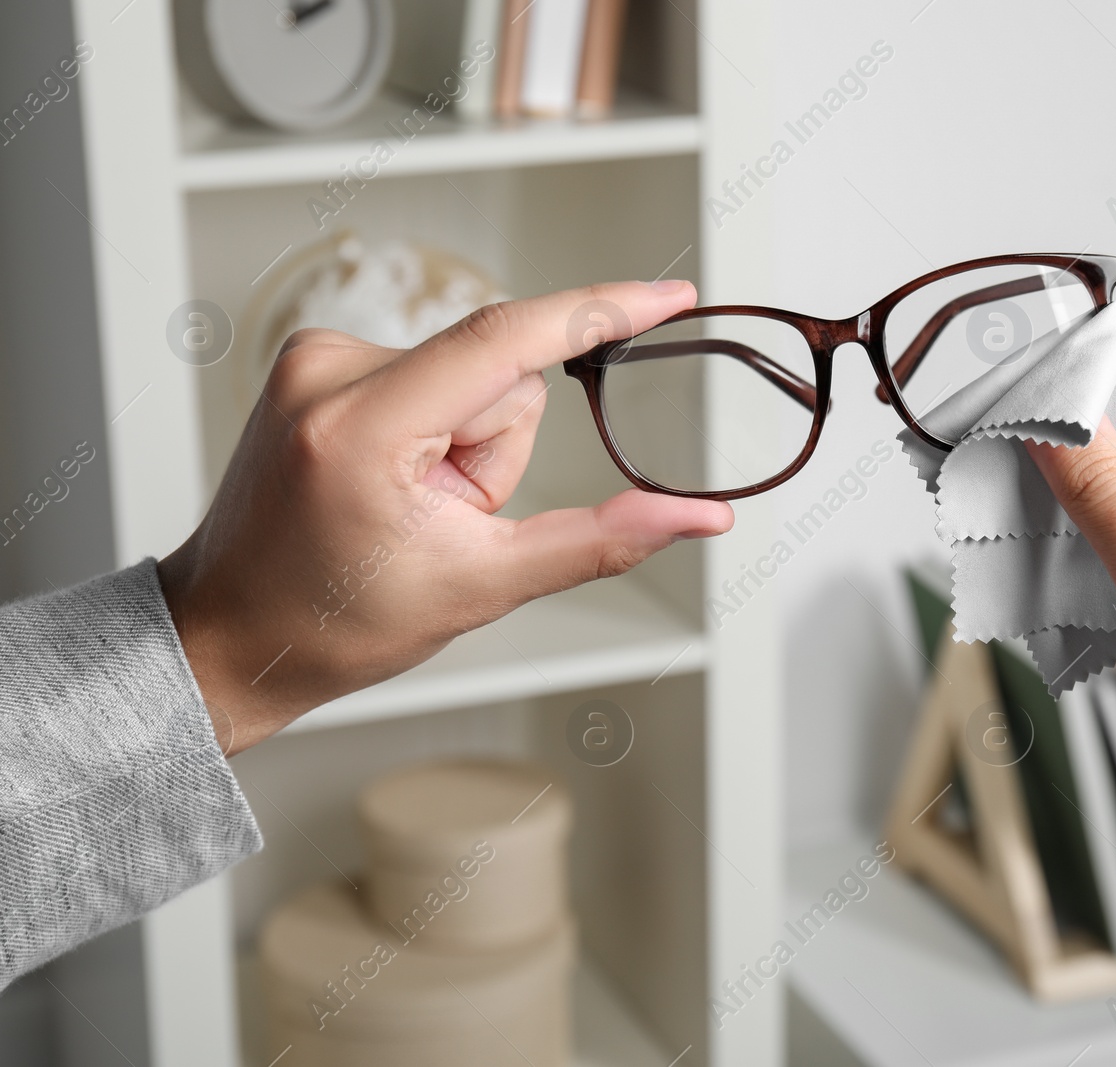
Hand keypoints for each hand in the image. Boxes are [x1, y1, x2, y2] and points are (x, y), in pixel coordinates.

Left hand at [158, 281, 731, 753]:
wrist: (233, 632)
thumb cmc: (335, 620)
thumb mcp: (482, 587)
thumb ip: (602, 541)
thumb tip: (696, 514)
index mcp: (362, 425)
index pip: (508, 340)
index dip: (601, 312)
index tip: (669, 296)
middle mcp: (329, 369)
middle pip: (501, 375)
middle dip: (498, 450)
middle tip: (442, 517)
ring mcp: (316, 357)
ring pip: (473, 375)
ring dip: (466, 445)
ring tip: (409, 506)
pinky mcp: (318, 359)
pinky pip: (434, 373)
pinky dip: (436, 429)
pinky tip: (390, 480)